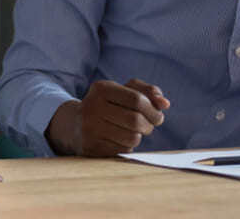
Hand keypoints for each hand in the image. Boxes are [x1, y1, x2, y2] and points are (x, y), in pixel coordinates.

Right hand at [45, 78, 169, 156]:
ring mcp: (89, 128)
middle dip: (149, 125)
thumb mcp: (123, 92)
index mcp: (101, 88)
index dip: (153, 110)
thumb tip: (165, 103)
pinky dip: (127, 147)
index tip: (157, 115)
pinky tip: (119, 140)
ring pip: (132, 138)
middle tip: (148, 126)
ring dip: (138, 137)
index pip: (137, 99)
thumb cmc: (108, 105)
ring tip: (132, 132)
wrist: (74, 124)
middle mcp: (92, 106)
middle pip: (136, 120)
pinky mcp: (90, 147)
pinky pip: (123, 150)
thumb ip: (147, 92)